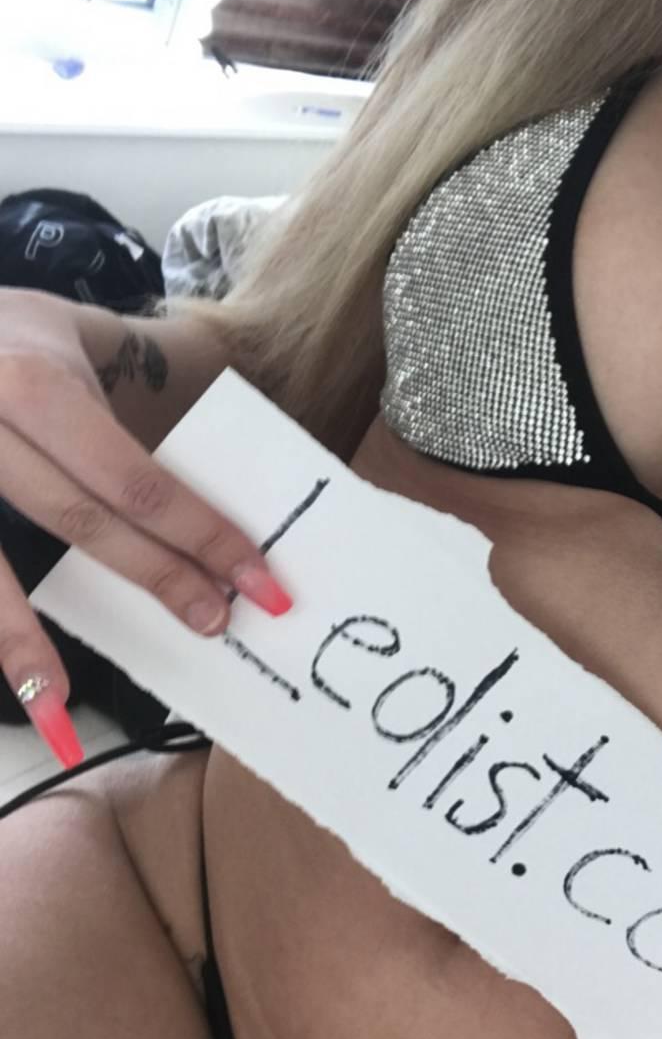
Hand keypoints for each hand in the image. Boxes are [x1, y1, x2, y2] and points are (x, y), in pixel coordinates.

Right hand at [0, 290, 290, 767]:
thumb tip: (199, 495)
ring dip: (27, 642)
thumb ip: (119, 406)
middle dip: (158, 578)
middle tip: (218, 621)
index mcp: (37, 386)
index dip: (202, 534)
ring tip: (60, 704)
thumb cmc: (9, 334)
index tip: (259, 579)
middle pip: (82, 522)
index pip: (136, 481)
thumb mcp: (71, 337)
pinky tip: (3, 681)